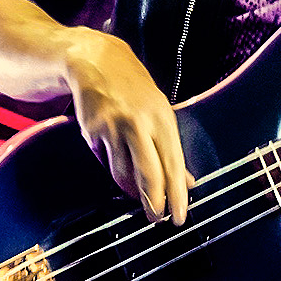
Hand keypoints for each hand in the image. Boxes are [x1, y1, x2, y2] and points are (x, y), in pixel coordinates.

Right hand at [64, 28, 193, 223]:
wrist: (97, 62)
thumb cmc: (134, 90)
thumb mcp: (160, 112)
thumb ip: (171, 148)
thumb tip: (187, 181)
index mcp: (162, 117)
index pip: (173, 163)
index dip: (176, 193)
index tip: (179, 215)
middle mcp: (140, 123)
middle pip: (149, 172)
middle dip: (154, 200)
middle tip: (157, 218)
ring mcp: (114, 127)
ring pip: (123, 173)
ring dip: (132, 190)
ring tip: (140, 197)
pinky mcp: (93, 131)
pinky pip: (105, 161)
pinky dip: (113, 168)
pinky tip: (119, 167)